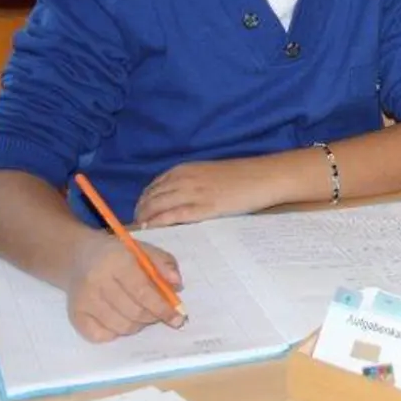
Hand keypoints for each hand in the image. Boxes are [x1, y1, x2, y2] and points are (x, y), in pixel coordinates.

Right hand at [66, 234, 185, 342]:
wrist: (79, 257)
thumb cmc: (118, 255)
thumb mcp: (143, 250)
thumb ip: (164, 263)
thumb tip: (177, 285)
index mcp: (116, 260)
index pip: (143, 291)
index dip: (163, 308)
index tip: (177, 318)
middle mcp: (97, 281)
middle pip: (133, 312)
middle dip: (153, 317)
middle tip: (159, 313)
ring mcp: (84, 300)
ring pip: (121, 326)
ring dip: (138, 325)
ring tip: (141, 313)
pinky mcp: (75, 315)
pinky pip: (102, 336)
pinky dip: (117, 332)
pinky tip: (121, 318)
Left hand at [133, 159, 274, 228]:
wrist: (264, 177)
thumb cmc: (241, 176)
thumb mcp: (209, 174)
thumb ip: (191, 183)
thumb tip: (175, 198)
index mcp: (185, 170)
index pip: (153, 186)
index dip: (143, 201)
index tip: (139, 212)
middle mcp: (185, 179)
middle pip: (152, 197)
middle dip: (140, 211)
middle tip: (136, 226)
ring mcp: (194, 193)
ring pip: (159, 206)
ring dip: (146, 218)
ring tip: (141, 230)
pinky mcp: (204, 207)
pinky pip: (174, 215)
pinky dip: (159, 222)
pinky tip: (151, 228)